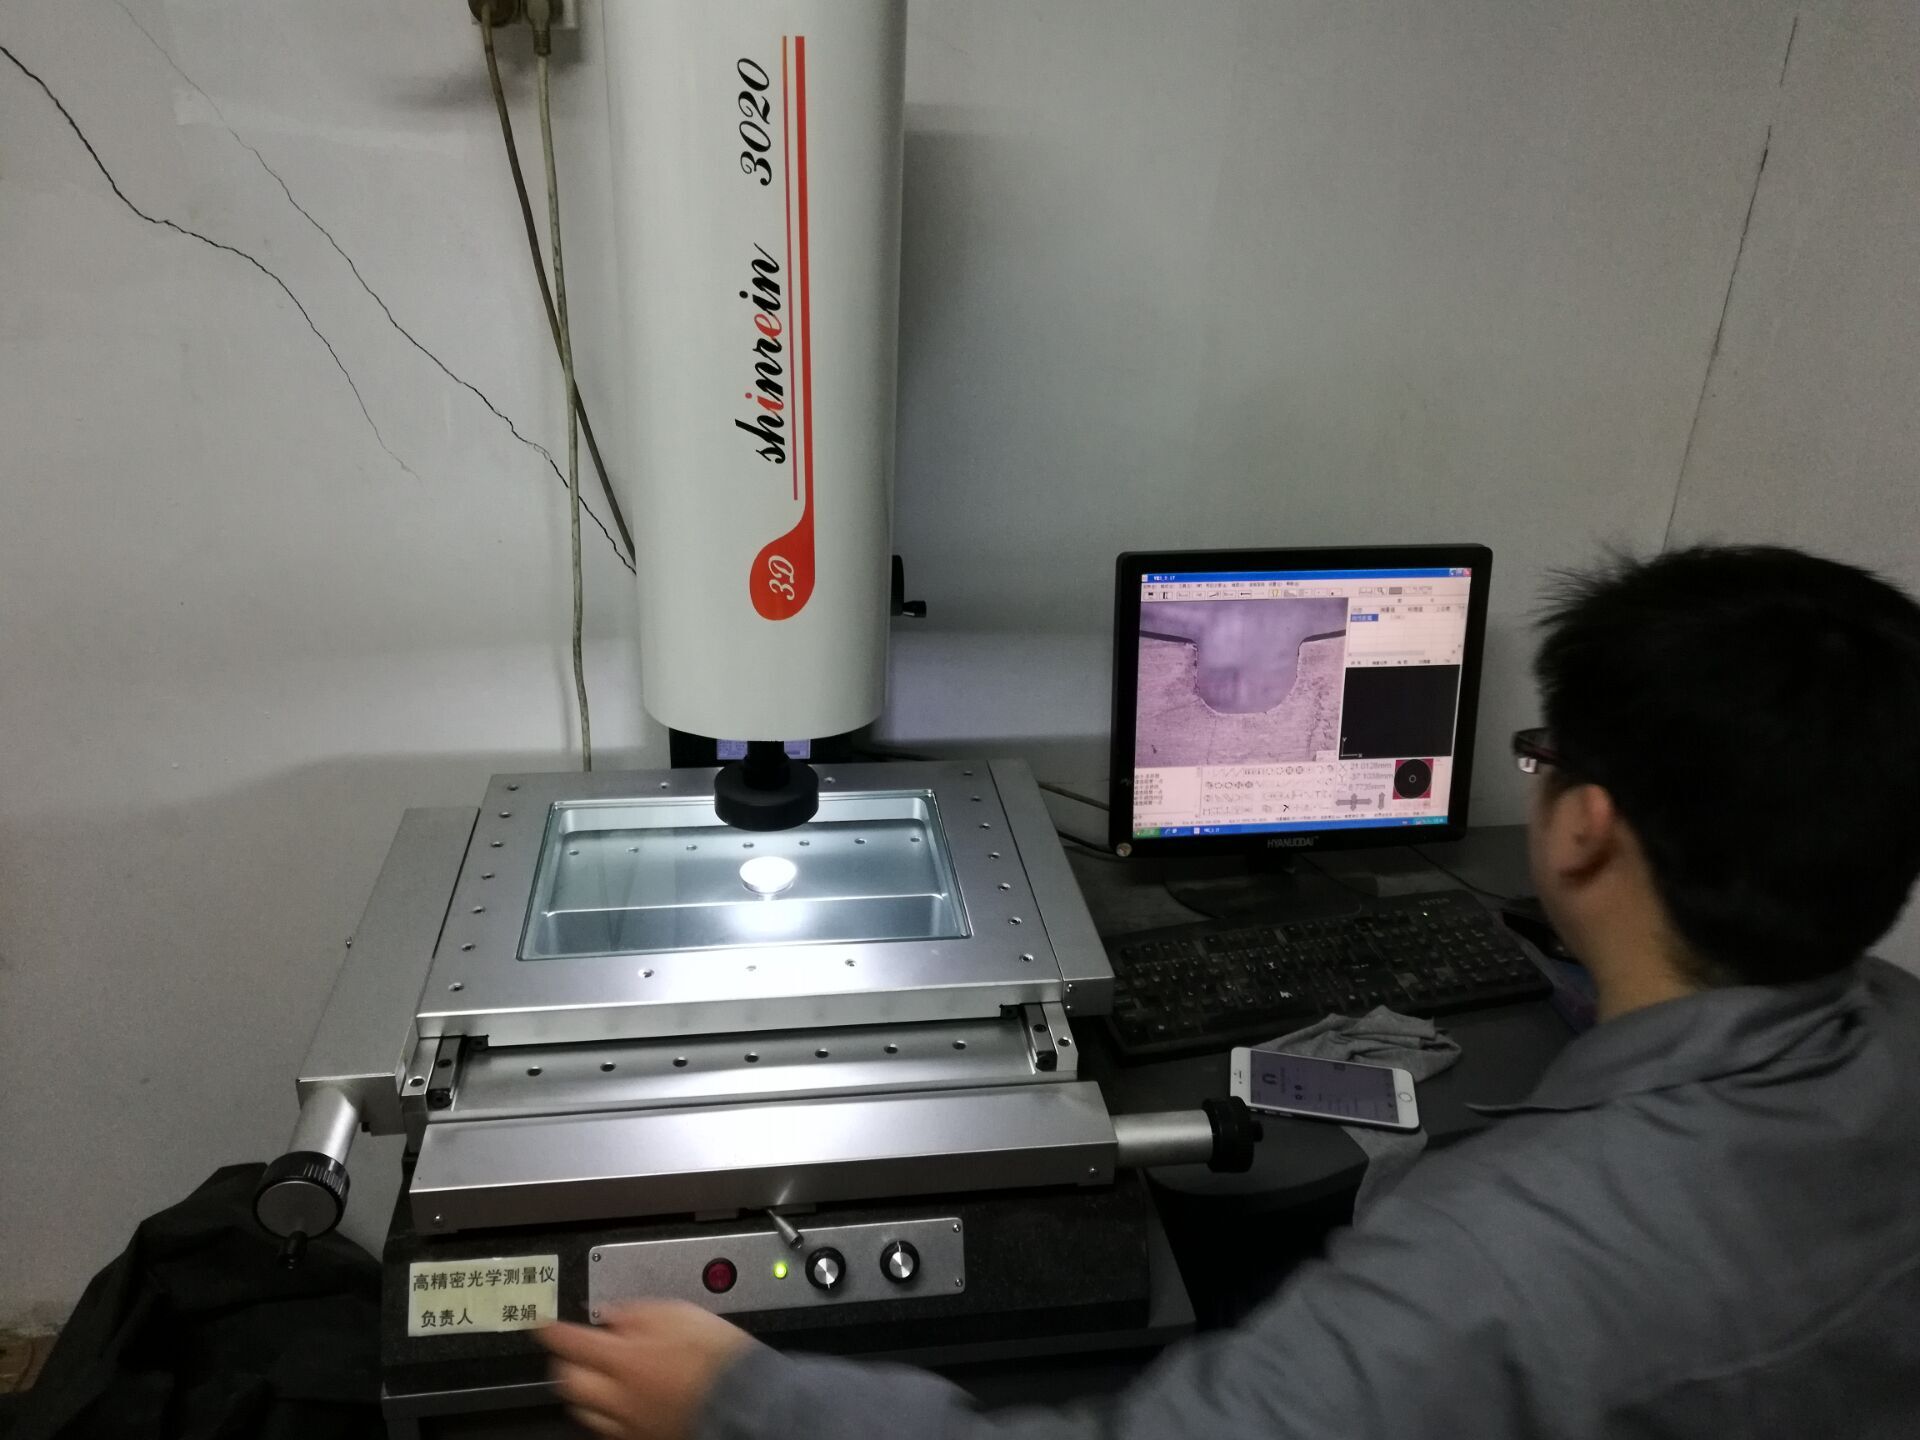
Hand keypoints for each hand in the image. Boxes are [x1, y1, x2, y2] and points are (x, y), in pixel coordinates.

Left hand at [540, 1302, 758, 1439]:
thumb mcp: (678, 1313)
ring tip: (593, 1376)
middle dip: (563, 1362)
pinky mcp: (644, 1438)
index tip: (541, 1323)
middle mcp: (619, 1395)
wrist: (746, 1399)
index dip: (550, 1329)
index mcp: (624, 1358)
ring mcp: (630, 1422)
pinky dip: (604, 1413)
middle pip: (568, 1381)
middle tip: (569, 1348)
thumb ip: (638, 1312)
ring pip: (585, 1410)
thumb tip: (613, 1315)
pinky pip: (609, 1429)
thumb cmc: (718, 1357)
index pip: (570, 1341)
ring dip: (581, 1390)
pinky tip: (617, 1403)